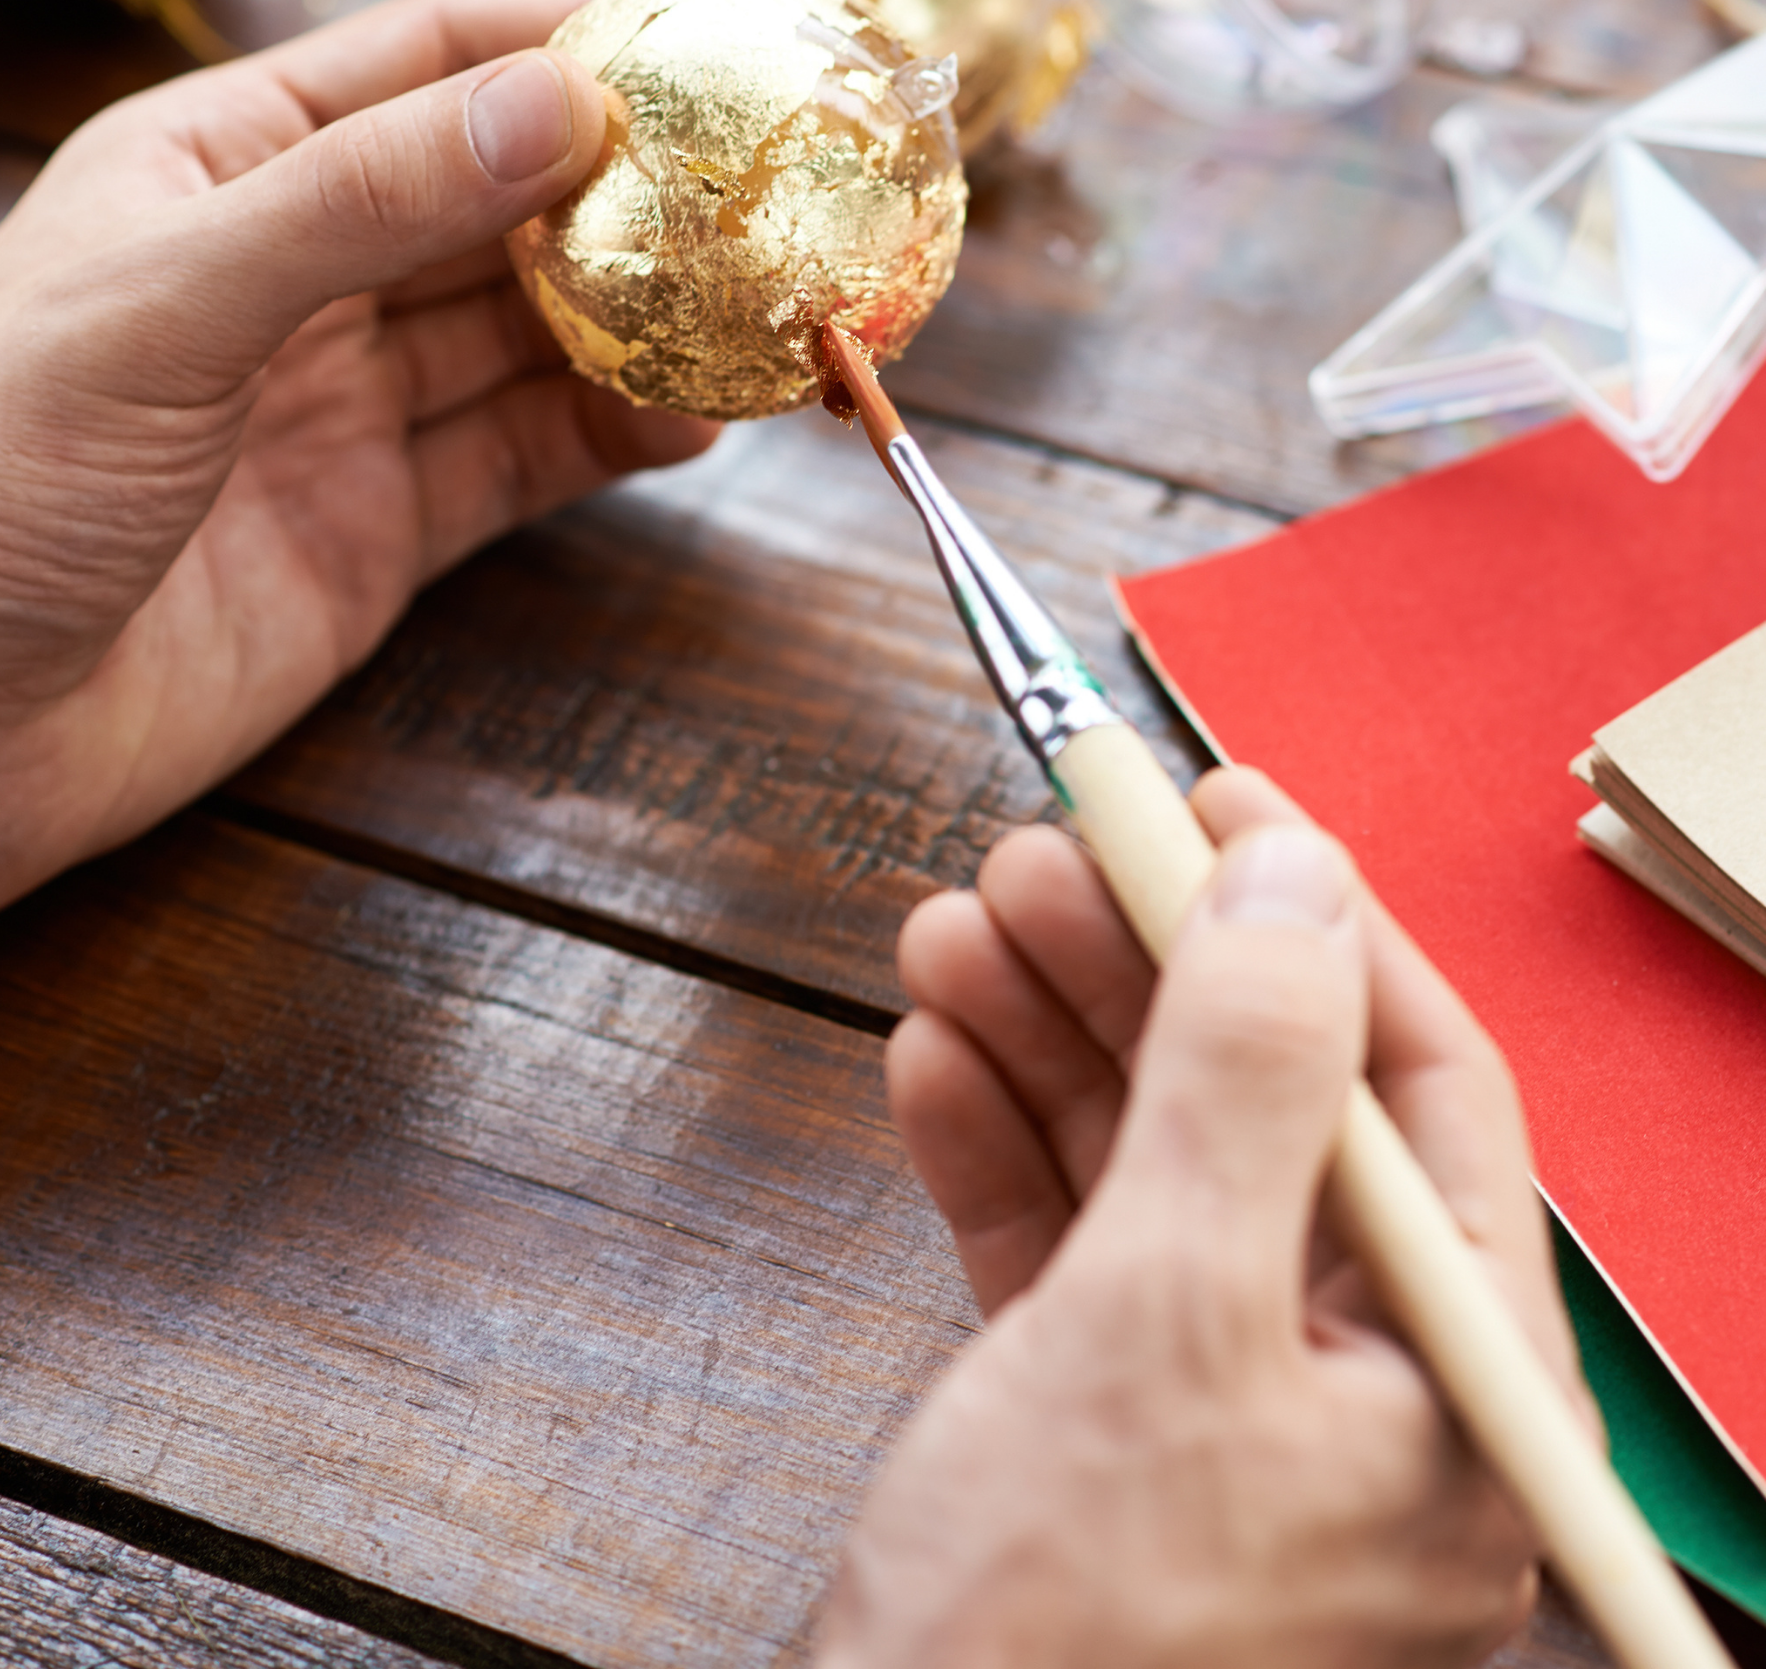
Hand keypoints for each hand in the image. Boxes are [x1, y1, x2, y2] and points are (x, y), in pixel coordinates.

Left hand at [0, 0, 716, 1019]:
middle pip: (489, 206)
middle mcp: (290, 279)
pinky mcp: (375, 533)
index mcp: (215, 167)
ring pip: (520, 340)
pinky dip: (605, 439)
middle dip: (619, 192)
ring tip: (753, 306)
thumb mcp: (167, 301)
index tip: (690, 39)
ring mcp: (339, 411)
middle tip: (757, 186)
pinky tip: (689, 422)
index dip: (549, 47)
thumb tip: (559, 103)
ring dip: (632, 321)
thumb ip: (363, 200)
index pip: (413, 69)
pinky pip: (515, 463)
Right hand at [821, 768, 1589, 1668]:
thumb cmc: (1058, 1621)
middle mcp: (1358, 1394)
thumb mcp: (1165, 1308)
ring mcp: (1221, 1409)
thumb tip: (1295, 877)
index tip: (1212, 796)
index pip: (1417, 1089)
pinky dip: (998, 1145)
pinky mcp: (1099, 1423)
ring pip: (1149, 1163)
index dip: (1318, 921)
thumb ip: (1242, 1078)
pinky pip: (1068, 1245)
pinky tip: (930, 1055)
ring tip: (954, 926)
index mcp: (1453, 1389)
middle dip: (1142, 967)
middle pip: (1261, 1109)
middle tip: (1041, 853)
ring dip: (1049, 1035)